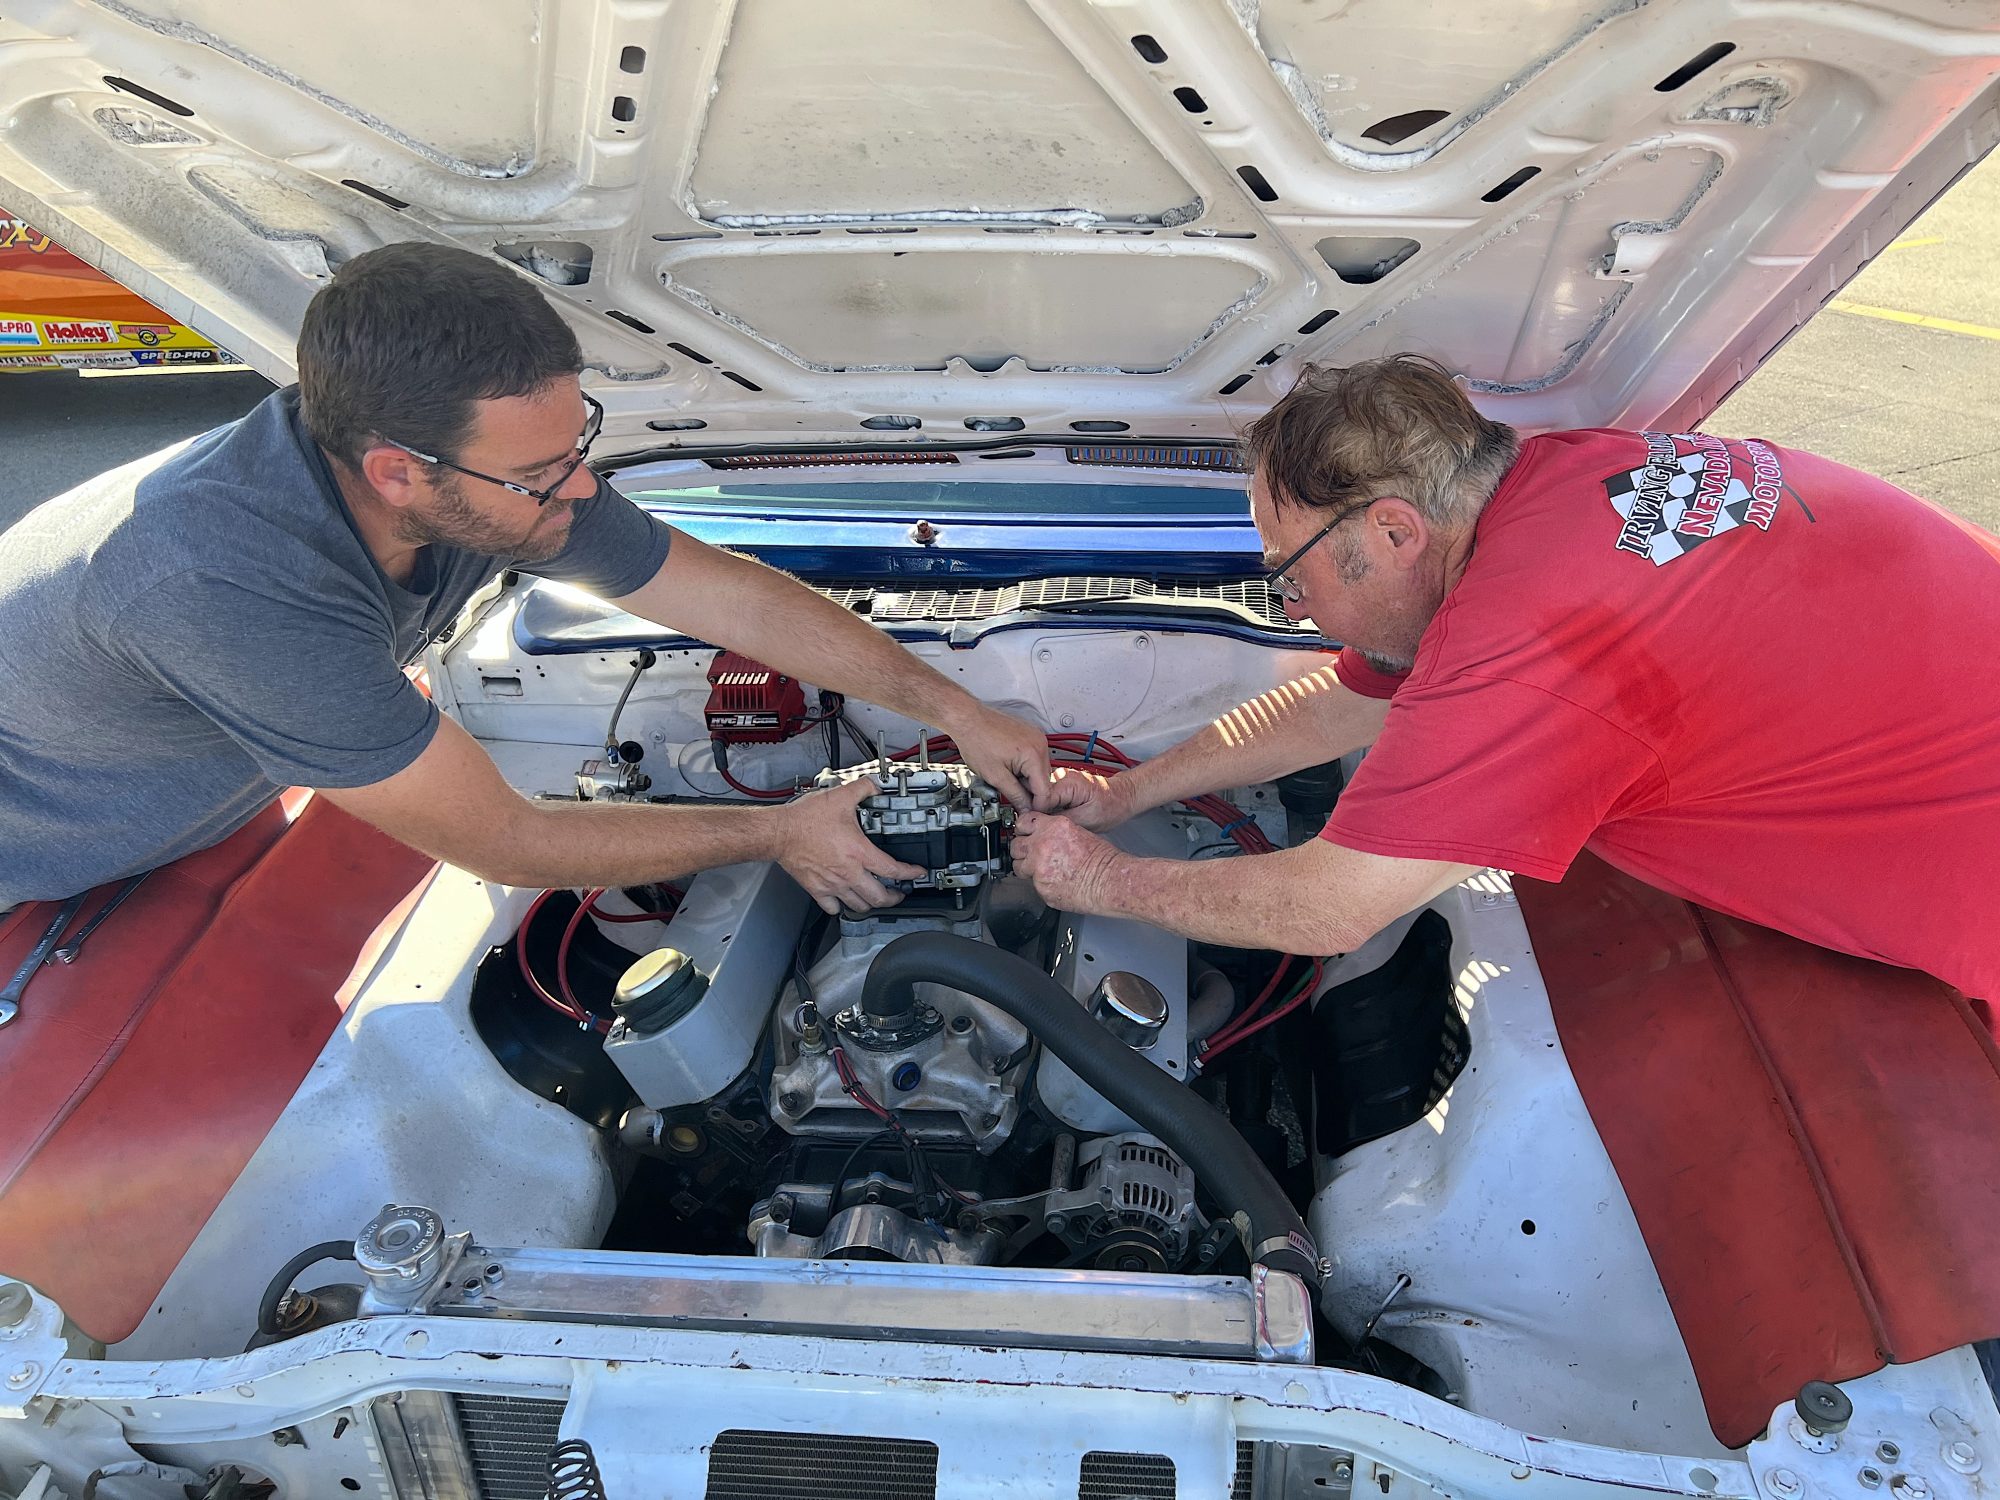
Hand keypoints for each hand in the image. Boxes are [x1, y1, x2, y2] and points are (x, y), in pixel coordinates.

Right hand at [773, 777, 926, 914]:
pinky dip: (841, 907)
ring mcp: (832, 884)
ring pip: (859, 906)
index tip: (916, 874)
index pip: (893, 870)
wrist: (779, 833)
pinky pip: (833, 907)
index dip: (910, 874)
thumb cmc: (805, 819)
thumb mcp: (840, 797)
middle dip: (894, 898)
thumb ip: (862, 789)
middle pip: (879, 897)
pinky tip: (844, 901)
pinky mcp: (816, 889)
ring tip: (875, 899)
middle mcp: (848, 873)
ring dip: (870, 904)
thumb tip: (875, 785)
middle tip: (899, 894)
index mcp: (858, 852)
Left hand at [948, 705, 1052, 810]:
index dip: (1035, 805)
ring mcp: (1037, 738)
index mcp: (1034, 754)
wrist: (968, 720)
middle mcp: (1040, 743)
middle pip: (1044, 781)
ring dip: (1026, 778)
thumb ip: (1015, 796)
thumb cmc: (976, 740)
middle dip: (1029, 791)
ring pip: (1039, 770)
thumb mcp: (995, 776)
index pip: (1045, 790)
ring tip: (1006, 774)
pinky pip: (1035, 758)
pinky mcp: (1031, 735)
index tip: (1028, 813)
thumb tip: (1025, 809)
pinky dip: (1024, 766)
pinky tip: (1008, 764)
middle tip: (1010, 792)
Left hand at [1009, 811, 1126, 913]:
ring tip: (1042, 870)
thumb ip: (1054, 832)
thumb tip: (1042, 835)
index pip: (1023, 822)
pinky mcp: (1041, 887)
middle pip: (1015, 845)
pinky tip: (1054, 881)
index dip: (1024, 829)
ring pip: (1018, 866)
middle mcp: (1042, 845)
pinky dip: (1041, 883)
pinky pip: (1032, 884)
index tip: (1024, 833)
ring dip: (1027, 868)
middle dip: (1022, 850)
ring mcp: (1038, 868)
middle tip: (1032, 854)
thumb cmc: (1101, 859)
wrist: (1109, 881)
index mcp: (1052, 827)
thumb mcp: (1077, 831)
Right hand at [1041, 765, 1136, 831]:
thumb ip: (1061, 820)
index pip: (1038, 799)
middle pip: (1036, 796)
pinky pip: (1046, 797)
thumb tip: (1040, 824)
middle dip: (1041, 814)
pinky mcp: (1059, 784)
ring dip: (1045, 811)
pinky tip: (1061, 815)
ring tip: (1061, 820)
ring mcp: (1059, 778)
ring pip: (1039, 796)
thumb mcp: (1087, 820)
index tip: (1044, 827)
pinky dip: (1050, 808)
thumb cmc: (1110, 807)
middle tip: (1053, 827)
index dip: (1039, 816)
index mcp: (1068, 782)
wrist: (1120, 798)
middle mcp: (1061, 775)